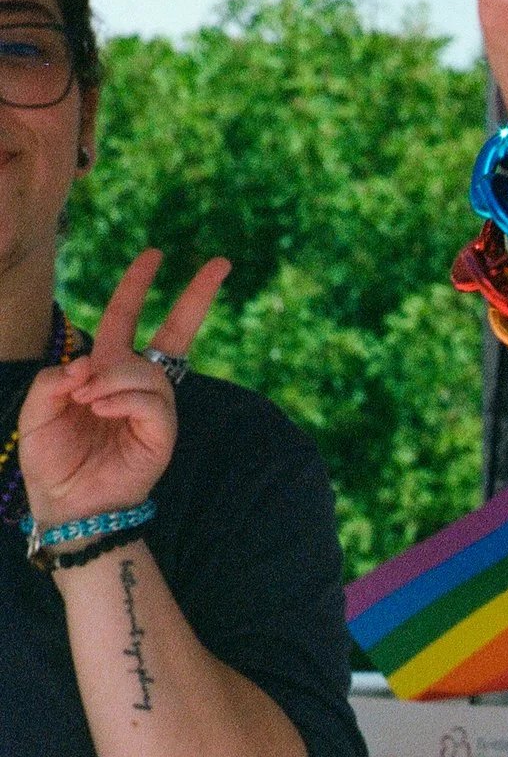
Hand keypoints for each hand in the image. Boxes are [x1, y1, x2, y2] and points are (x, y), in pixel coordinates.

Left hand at [19, 250, 226, 531]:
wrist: (65, 502)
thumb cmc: (51, 456)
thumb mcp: (39, 403)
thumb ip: (57, 375)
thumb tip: (90, 370)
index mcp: (106, 371)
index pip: (126, 319)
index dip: (136, 286)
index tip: (154, 254)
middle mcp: (136, 386)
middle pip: (173, 334)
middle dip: (195, 297)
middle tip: (220, 264)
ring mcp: (153, 411)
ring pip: (145, 371)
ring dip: (111, 378)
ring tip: (86, 400)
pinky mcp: (161, 437)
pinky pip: (152, 403)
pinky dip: (124, 400)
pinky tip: (103, 411)